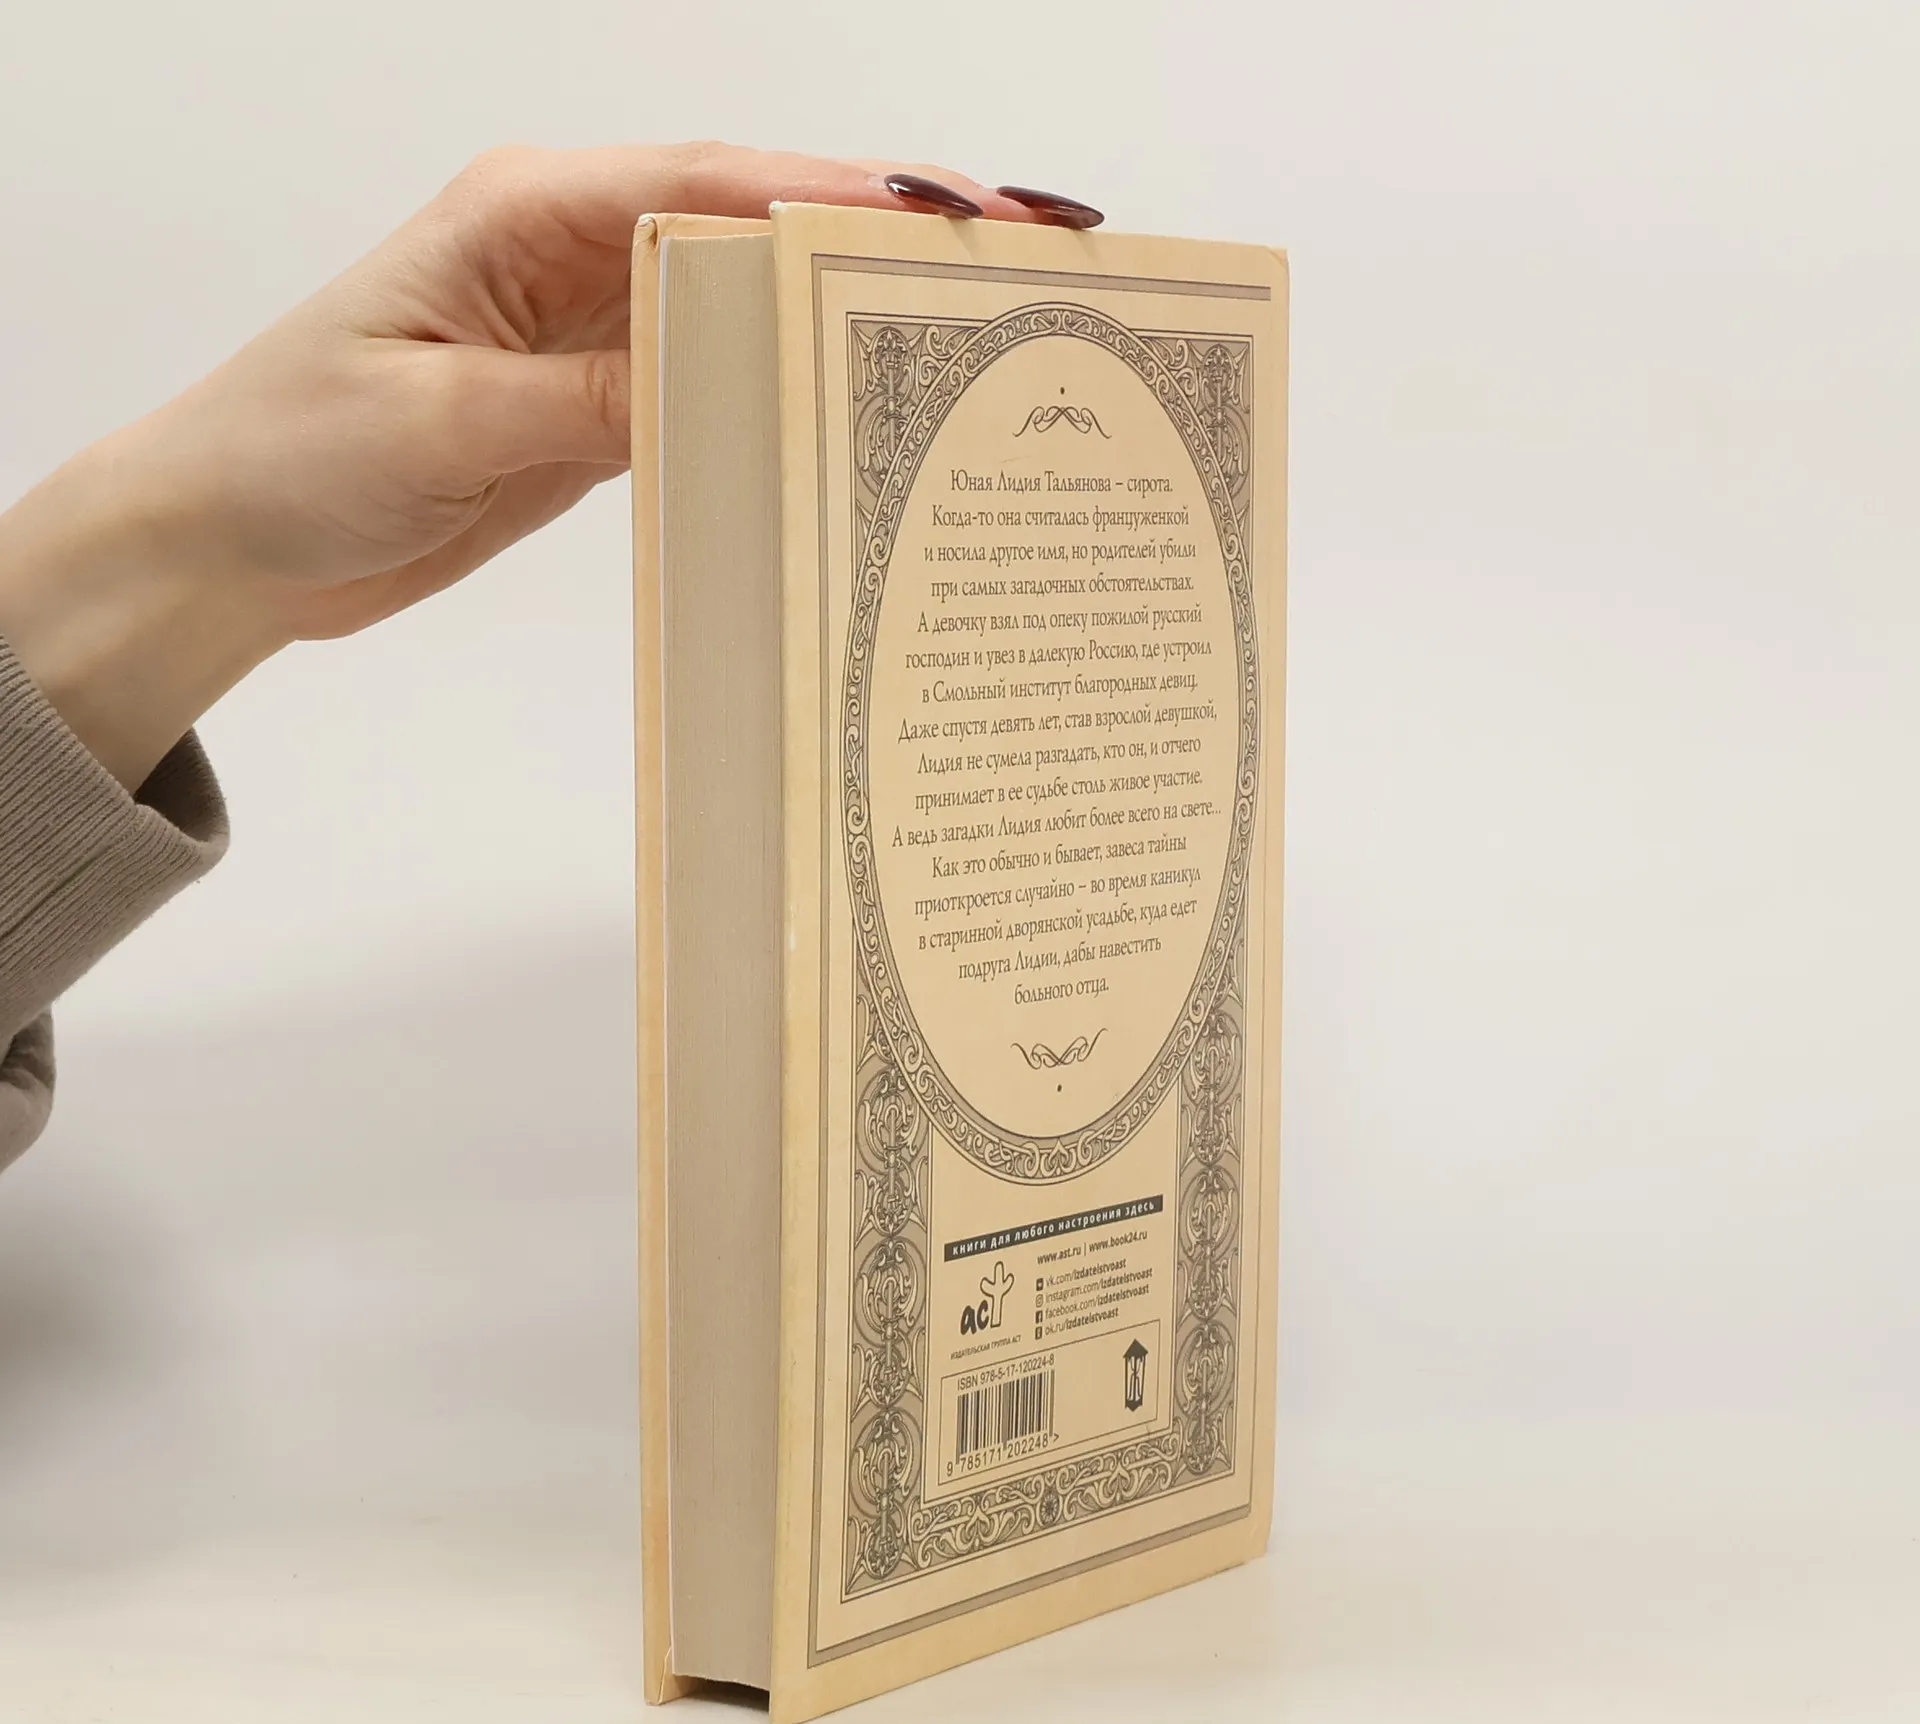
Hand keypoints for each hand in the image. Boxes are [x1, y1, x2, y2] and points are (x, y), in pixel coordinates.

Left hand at [0, 144, 1067, 788]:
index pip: (710, 183)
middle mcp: (573, 251)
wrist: (229, 539)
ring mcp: (592, 327)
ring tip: (970, 338)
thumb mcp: (438, 423)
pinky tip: (855, 419)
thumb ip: (581, 400)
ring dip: (848, 319)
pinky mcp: (596, 403)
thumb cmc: (291, 452)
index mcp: (527, 211)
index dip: (836, 195)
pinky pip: (712, 385)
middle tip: (1017, 258)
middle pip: (756, 224)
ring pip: (747, 304)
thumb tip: (713, 384)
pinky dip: (785, 394)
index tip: (950, 214)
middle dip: (884, 237)